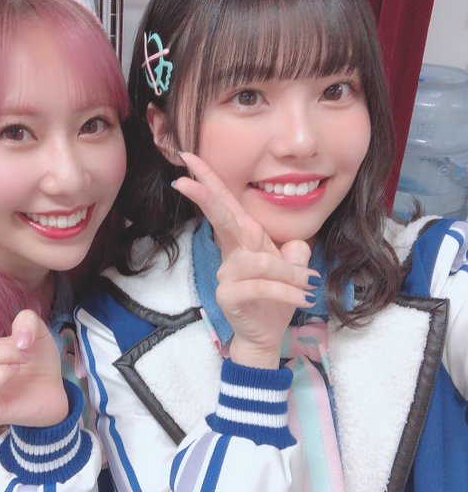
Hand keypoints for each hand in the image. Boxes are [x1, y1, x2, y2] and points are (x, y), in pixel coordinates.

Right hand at [173, 152, 318, 367]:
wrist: (268, 334)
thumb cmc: (276, 298)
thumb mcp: (293, 269)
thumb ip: (295, 251)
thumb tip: (296, 247)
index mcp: (245, 240)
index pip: (226, 205)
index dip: (209, 181)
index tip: (189, 157)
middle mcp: (232, 253)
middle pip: (221, 218)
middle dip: (205, 195)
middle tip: (183, 179)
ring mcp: (227, 275)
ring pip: (259, 261)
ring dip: (289, 272)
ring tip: (308, 284)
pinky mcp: (229, 295)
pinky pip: (260, 286)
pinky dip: (286, 291)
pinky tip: (302, 297)